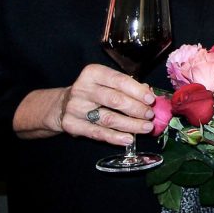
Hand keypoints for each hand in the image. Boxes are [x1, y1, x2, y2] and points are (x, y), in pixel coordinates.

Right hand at [13, 63, 155, 144]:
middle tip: (150, 115)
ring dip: (130, 124)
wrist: (62, 105)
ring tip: (146, 128)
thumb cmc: (94, 91)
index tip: (151, 99)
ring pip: (108, 118)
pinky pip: (97, 133)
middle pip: (114, 100)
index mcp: (93, 73)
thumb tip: (148, 93)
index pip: (119, 80)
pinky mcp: (71, 125)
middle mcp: (82, 88)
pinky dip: (115, 137)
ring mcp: (75, 107)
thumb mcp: (108, 83)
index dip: (137, 91)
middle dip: (136, 109)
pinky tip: (129, 139)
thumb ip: (127, 86)